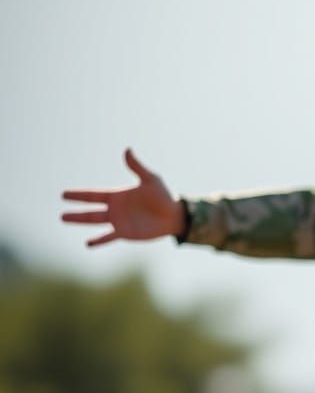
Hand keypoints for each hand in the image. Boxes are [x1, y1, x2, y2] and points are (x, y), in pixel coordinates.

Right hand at [61, 149, 186, 246]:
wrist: (175, 215)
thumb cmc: (164, 196)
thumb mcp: (150, 179)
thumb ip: (137, 166)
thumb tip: (128, 149)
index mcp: (118, 195)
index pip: (94, 194)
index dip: (79, 195)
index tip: (64, 194)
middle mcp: (116, 209)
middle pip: (91, 209)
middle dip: (76, 211)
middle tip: (60, 212)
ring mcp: (120, 221)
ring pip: (95, 222)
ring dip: (80, 221)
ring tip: (64, 220)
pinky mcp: (126, 233)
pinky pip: (109, 237)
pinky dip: (99, 240)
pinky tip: (88, 244)